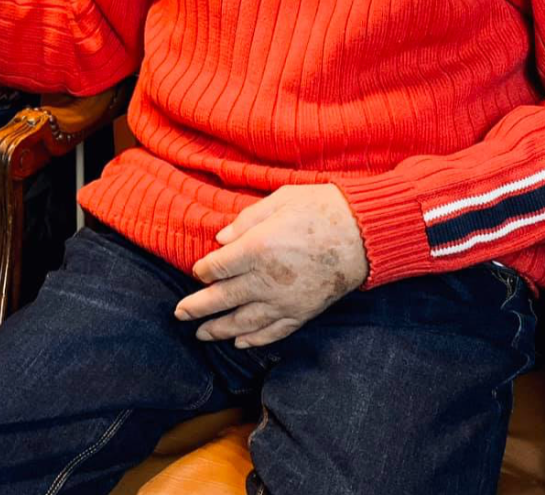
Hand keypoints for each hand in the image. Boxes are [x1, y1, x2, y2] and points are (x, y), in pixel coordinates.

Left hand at [175, 184, 368, 347]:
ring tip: (201, 335)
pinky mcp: (304, 312)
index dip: (203, 270)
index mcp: (257, 249)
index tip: (197, 271)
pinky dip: (254, 340)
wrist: (366, 234)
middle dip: (197, 308)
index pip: (217, 267)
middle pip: (222, 298)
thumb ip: (246, 220)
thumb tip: (220, 239)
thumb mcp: (280, 200)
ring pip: (244, 321)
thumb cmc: (322, 208)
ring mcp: (285, 301)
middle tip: (179, 315)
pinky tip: (240, 343)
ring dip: (219, 330)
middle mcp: (267, 280)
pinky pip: (273, 332)